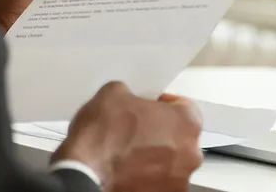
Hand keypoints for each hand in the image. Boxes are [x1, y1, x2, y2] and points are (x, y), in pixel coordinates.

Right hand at [52, 83, 203, 191]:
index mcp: (186, 123)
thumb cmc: (103, 139)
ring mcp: (179, 180)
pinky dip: (146, 178)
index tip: (150, 107)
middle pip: (180, 137)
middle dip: (160, 133)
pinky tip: (125, 172)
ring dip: (154, 157)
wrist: (86, 176)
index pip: (184, 107)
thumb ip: (130, 93)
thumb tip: (126, 99)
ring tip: (127, 155)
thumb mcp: (111, 93)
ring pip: (170, 163)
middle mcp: (190, 154)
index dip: (163, 105)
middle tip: (135, 131)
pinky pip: (158, 182)